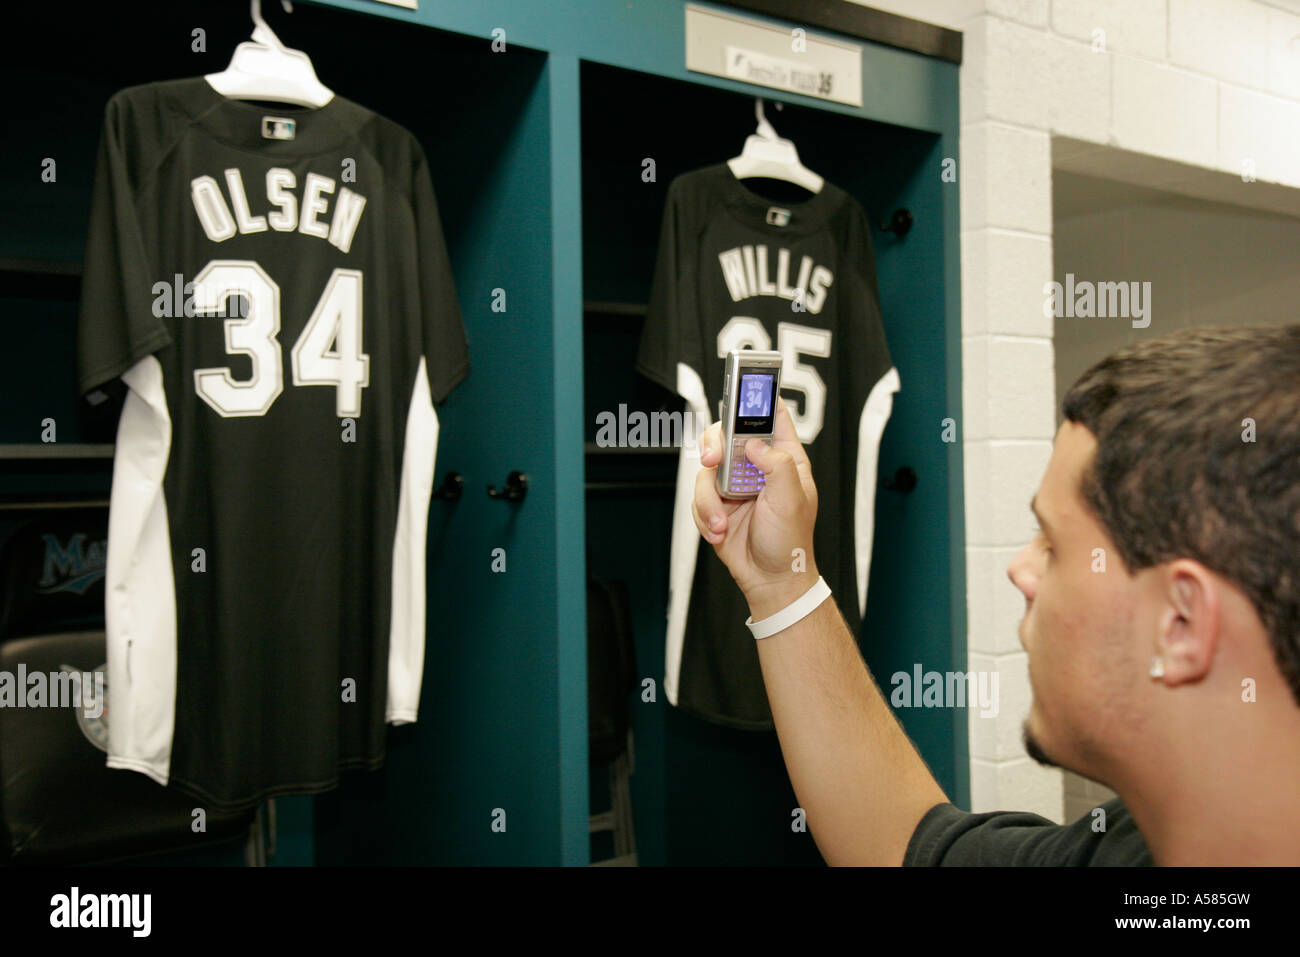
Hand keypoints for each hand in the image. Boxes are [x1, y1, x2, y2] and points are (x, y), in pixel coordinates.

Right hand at [691, 397, 819, 618]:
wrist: (770, 580)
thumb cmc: (790, 541)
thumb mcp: (792, 499)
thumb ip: (776, 464)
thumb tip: (753, 444)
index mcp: (784, 459)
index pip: (773, 416)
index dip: (758, 397)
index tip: (744, 382)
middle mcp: (756, 466)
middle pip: (726, 435)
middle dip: (714, 446)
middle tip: (712, 459)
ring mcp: (734, 485)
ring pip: (705, 470)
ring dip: (709, 500)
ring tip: (722, 524)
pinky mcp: (716, 504)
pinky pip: (698, 498)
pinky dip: (705, 517)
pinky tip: (720, 533)